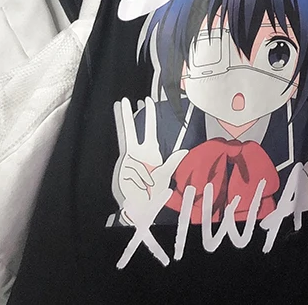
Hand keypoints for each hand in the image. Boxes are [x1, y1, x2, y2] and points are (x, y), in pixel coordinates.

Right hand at [113, 96, 187, 223]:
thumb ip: (173, 161)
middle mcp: (137, 153)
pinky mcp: (122, 169)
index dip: (149, 115)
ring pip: (134, 159)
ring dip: (143, 174)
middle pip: (129, 129)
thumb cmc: (153, 191)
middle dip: (126, 115)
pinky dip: (139, 179)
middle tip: (124, 100)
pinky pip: (133, 169)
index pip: (148, 129)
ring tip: (147, 185)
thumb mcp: (165, 174)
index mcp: (150, 151)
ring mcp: (128, 160)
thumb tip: (184, 150)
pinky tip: (140, 186)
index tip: (148, 101)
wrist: (140, 207)